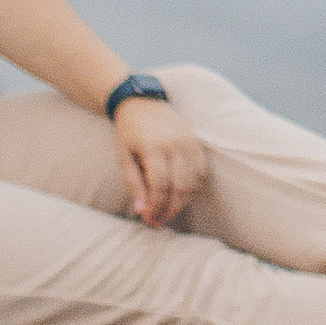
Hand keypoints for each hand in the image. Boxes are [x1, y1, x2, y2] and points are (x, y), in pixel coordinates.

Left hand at [112, 96, 208, 227]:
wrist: (142, 103)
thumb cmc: (129, 133)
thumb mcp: (123, 157)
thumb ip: (133, 184)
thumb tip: (141, 210)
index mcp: (154, 146)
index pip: (160, 186)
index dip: (155, 207)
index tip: (148, 219)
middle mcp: (176, 144)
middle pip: (180, 187)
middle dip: (170, 210)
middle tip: (158, 221)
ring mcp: (190, 142)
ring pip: (194, 183)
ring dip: (183, 202)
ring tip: (168, 212)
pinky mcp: (197, 143)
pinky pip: (202, 172)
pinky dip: (194, 189)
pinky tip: (180, 196)